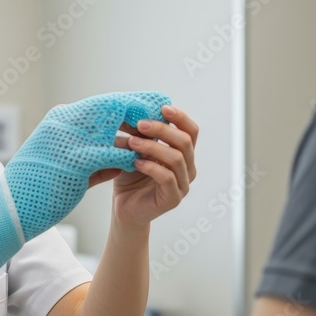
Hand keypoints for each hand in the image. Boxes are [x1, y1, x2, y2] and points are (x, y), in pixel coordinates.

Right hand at [4, 92, 170, 239]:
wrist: (13, 206)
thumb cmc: (35, 185)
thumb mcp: (61, 160)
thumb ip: (89, 152)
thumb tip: (120, 152)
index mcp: (58, 119)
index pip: (99, 105)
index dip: (124, 106)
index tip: (144, 109)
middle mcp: (63, 124)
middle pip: (108, 110)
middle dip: (134, 113)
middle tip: (156, 117)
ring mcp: (69, 140)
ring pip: (111, 130)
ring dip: (133, 135)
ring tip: (153, 141)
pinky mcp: (76, 161)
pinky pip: (110, 155)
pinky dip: (126, 158)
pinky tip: (139, 163)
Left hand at [89, 105, 198, 228]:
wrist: (124, 207)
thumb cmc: (130, 177)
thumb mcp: (134, 151)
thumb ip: (139, 134)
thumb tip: (133, 112)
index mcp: (183, 154)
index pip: (191, 131)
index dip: (180, 117)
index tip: (162, 107)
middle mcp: (188, 168)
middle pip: (185, 142)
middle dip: (162, 129)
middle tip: (139, 123)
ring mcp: (183, 185)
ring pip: (176, 158)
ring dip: (152, 146)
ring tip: (131, 142)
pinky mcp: (173, 199)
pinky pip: (167, 178)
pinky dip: (151, 167)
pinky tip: (135, 162)